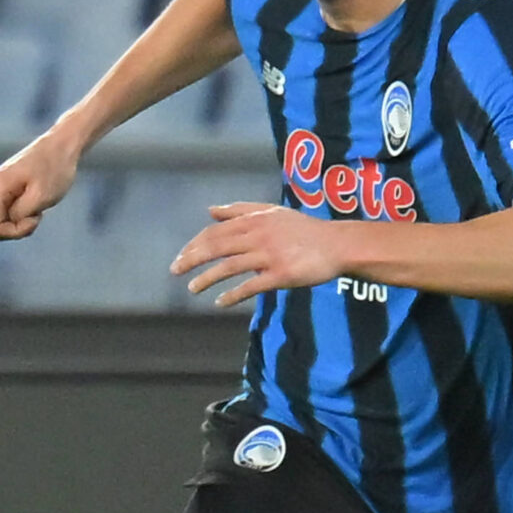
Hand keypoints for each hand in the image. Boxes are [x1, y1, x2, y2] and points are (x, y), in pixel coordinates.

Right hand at [0, 126, 82, 238]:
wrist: (61, 145)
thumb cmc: (54, 169)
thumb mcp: (41, 197)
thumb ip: (19, 215)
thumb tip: (6, 223)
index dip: (15, 231)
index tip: (35, 218)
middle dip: (19, 227)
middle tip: (39, 213)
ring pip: (3, 222)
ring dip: (23, 221)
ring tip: (39, 205)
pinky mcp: (4, 190)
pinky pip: (9, 214)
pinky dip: (24, 214)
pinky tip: (36, 202)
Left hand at [172, 203, 348, 306]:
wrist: (337, 245)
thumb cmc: (303, 230)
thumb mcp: (272, 213)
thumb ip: (240, 211)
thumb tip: (210, 210)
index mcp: (255, 221)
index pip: (215, 232)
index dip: (194, 244)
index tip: (181, 256)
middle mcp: (259, 236)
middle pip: (216, 246)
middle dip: (191, 258)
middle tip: (174, 271)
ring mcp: (270, 255)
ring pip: (229, 266)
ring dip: (206, 278)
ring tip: (192, 289)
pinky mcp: (281, 274)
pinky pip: (251, 286)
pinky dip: (232, 295)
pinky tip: (219, 302)